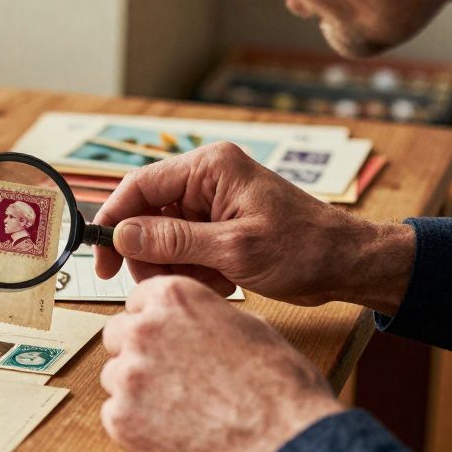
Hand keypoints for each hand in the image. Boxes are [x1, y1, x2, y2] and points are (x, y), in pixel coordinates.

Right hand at [92, 142, 415, 314]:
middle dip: (150, 254)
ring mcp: (212, 203)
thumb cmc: (305, 249)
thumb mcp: (235, 249)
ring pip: (162, 237)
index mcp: (209, 168)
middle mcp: (206, 179)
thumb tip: (122, 234)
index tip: (102, 258)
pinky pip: (184, 249)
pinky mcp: (218, 226)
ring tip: (209, 283)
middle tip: (163, 284)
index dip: (115, 221)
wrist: (348, 265)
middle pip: (147, 215)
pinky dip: (194, 271)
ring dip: (175, 267)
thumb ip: (175, 241)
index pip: (140, 186)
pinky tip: (222, 282)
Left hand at [101, 275, 343, 451]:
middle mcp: (143, 329)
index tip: (164, 337)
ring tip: (180, 405)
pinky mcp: (122, 418)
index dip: (154, 322)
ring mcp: (128, 375)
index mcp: (172, 298)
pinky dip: (138, 423)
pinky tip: (174, 428)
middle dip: (139, 353)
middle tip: (171, 374)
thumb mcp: (246, 325)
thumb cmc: (277, 385)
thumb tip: (190, 321)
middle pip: (118, 336)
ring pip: (115, 376)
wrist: (284, 439)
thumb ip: (202, 315)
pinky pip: (116, 414)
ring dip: (138, 389)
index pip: (138, 302)